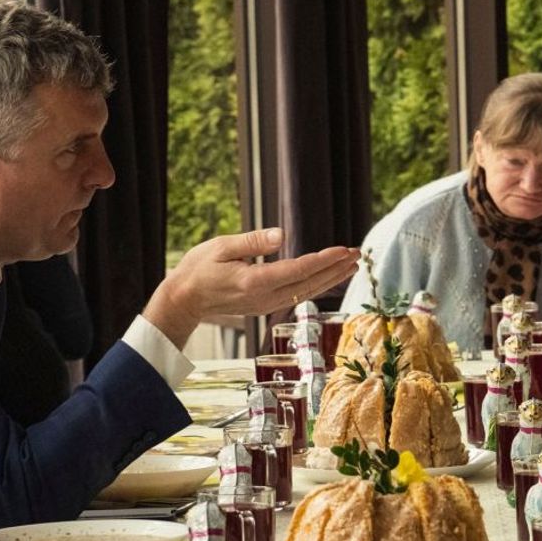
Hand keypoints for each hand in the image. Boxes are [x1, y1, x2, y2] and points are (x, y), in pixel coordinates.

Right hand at [147, 228, 359, 345]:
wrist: (184, 300)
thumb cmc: (198, 269)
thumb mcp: (221, 247)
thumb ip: (252, 242)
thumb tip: (281, 235)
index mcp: (254, 282)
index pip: (299, 270)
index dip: (324, 260)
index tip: (344, 250)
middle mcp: (264, 297)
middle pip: (309, 284)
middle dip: (335, 269)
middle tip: (357, 254)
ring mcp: (266, 305)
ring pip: (306, 292)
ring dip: (330, 279)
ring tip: (350, 266)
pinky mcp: (264, 306)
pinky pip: (296, 295)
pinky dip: (315, 285)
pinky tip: (326, 277)